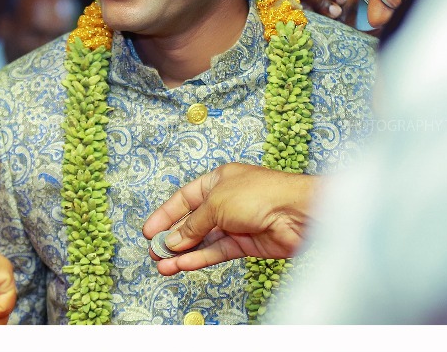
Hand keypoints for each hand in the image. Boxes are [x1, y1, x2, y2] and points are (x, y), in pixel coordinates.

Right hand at [141, 163, 318, 274]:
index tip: (148, 231)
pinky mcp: (245, 244)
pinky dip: (199, 259)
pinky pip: (216, 252)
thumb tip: (173, 240)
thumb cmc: (261, 194)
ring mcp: (236, 223)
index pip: (185, 198)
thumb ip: (193, 224)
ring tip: (162, 266)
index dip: (166, 214)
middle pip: (192, 221)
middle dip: (172, 237)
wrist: (297, 213)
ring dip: (182, 253)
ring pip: (203, 240)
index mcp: (218, 180)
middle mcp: (225, 201)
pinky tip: (182, 265)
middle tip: (153, 252)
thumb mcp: (216, 203)